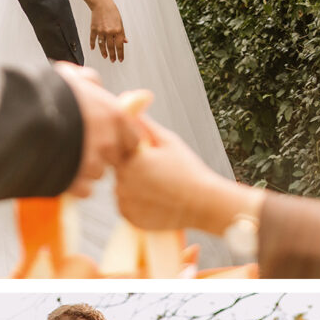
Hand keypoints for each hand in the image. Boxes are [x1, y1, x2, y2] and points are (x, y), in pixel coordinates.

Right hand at [52, 63, 144, 195]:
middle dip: (100, 154)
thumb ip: (89, 81)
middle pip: (114, 158)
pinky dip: (73, 184)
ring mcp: (93, 164)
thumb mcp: (70, 78)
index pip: (133, 138)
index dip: (119, 139)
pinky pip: (83, 190)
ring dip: (85, 169)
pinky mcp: (76, 182)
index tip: (104, 136)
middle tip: (80, 145)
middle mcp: (109, 142)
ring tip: (64, 157)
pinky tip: (60, 171)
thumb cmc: (45, 95)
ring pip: (97, 174)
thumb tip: (96, 85)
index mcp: (115, 117)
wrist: (21, 118)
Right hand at [88, 0, 125, 61]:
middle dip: (113, 55)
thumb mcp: (120, 22)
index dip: (120, 53)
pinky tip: (93, 49)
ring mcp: (101, 31)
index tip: (120, 59)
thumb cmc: (111, 11)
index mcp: (118, 30)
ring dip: (104, 52)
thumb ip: (122, 33)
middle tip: (113, 60)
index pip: (120, 45)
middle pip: (111, 47)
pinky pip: (93, 39)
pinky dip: (93, 44)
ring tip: (105, 56)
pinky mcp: (93, 29)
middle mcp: (109, 32)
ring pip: (102, 45)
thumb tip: (124, 41)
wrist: (101, 4)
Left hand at [112, 114, 262, 235]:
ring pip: (120, 189)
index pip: (115, 151)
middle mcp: (122, 182)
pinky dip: (136, 204)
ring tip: (159, 188)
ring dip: (132, 187)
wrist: (203, 203)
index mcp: (130, 160)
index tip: (151, 159)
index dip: (133, 153)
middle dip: (132, 170)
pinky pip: (125, 207)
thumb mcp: (167, 141)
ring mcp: (124, 202)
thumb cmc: (188, 169)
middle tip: (158, 174)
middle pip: (117, 171)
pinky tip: (156, 200)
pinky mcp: (129, 218)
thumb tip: (128, 101)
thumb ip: (144, 125)